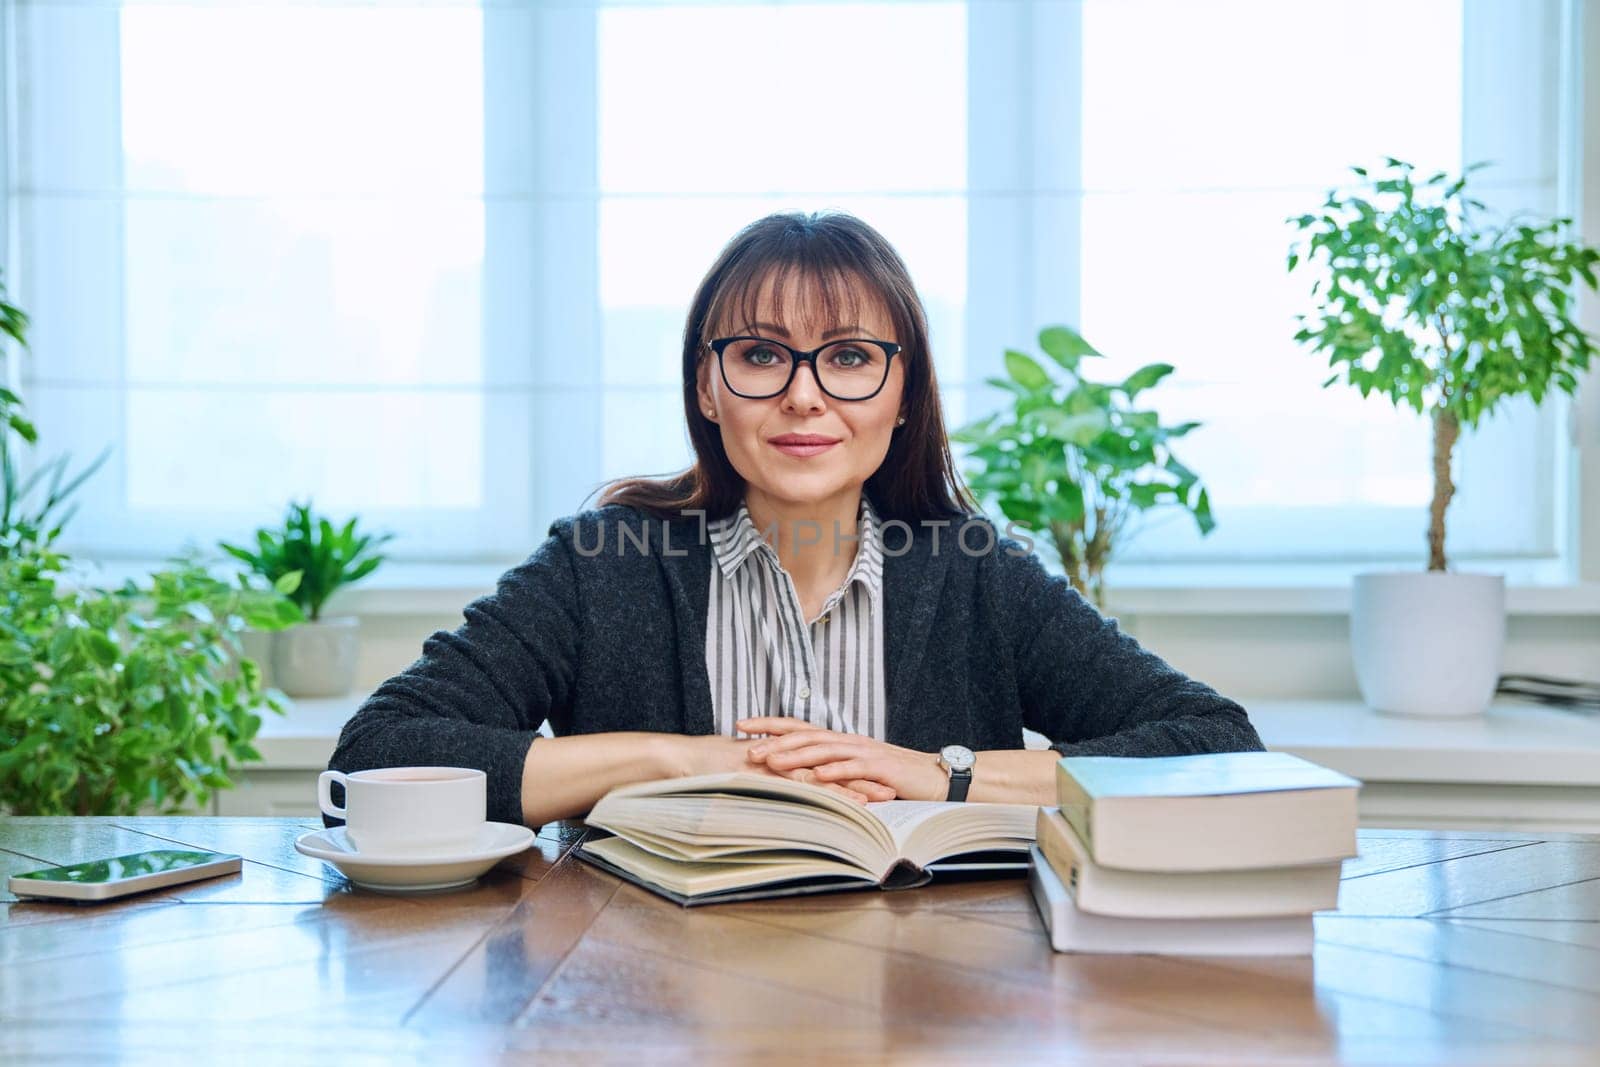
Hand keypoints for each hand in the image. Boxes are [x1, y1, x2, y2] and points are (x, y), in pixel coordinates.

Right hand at [667, 734, 886, 804]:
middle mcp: (782, 757)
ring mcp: (775, 764)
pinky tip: (847, 803)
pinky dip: (825, 794)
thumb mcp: (740, 774)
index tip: (876, 781)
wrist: (679, 758)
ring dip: (854, 787)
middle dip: (863, 778)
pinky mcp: (765, 774)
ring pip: (823, 776)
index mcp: (780, 756)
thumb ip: (761, 779)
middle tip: (893, 787)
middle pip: (830, 768)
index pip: (822, 764)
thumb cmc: (705, 767)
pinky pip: (800, 785)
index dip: (849, 772)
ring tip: (882, 797)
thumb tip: (775, 792)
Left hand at [737, 717, 948, 802]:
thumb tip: (796, 775)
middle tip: (746, 749)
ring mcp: (865, 752)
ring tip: (771, 762)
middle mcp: (848, 741)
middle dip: (774, 741)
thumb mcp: (855, 772)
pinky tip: (817, 776)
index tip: (741, 725)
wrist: (934, 777)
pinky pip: (855, 768)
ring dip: (796, 756)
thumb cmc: (893, 778)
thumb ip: (829, 770)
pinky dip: (835, 771)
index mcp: (840, 741)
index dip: (770, 725)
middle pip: (805, 736)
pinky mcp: (881, 768)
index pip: (799, 728)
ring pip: (824, 750)